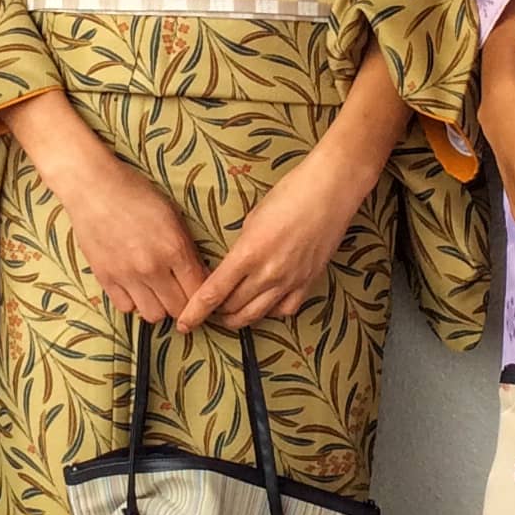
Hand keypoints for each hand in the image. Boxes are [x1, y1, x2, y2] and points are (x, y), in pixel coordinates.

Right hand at [51, 147, 207, 322]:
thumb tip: (200, 275)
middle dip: (183, 304)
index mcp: (174, 248)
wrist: (93, 186)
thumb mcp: (172, 214)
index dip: (203, 297)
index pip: (199, 292)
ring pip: (153, 315)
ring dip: (158, 306)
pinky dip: (133, 302)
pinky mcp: (105, 278)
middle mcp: (152, 267)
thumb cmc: (135, 193)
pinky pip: (126, 308)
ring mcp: (127, 275)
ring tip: (156, 291)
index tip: (201, 295)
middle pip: (178, 310)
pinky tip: (134, 287)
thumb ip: (187, 248)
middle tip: (179, 293)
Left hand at [176, 146, 363, 331]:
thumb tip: (235, 265)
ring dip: (238, 318)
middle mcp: (268, 273)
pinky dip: (269, 311)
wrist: (330, 191)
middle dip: (215, 313)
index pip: (213, 292)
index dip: (195, 312)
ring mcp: (290, 281)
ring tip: (229, 315)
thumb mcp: (252, 219)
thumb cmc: (289, 194)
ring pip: (257, 315)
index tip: (184, 323)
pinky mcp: (308, 282)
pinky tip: (264, 304)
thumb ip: (241, 247)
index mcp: (248, 253)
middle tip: (207, 311)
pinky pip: (284, 309)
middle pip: (232, 308)